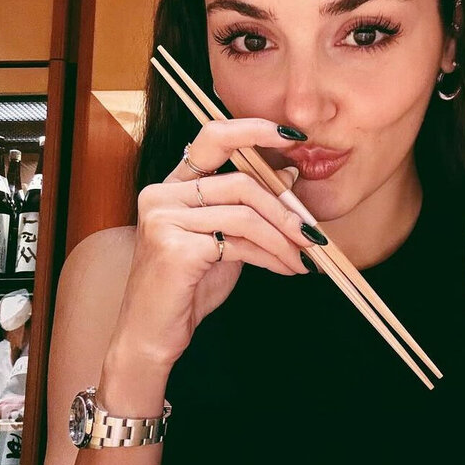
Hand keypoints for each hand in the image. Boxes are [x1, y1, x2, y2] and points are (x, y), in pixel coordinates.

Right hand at [106, 119, 318, 372]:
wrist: (152, 336)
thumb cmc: (187, 290)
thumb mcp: (225, 241)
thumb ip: (249, 208)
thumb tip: (287, 175)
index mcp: (171, 186)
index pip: (213, 137)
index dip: (254, 129)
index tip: (294, 136)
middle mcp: (161, 196)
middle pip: (240, 182)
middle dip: (285, 209)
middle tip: (312, 233)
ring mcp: (164, 220)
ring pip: (245, 214)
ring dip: (285, 238)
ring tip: (305, 257)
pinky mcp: (175, 248)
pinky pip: (239, 243)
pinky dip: (272, 256)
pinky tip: (286, 268)